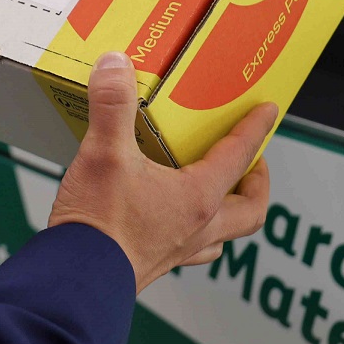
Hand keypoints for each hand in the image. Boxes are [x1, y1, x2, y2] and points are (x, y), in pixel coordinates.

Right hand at [49, 51, 276, 292]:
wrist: (76, 279)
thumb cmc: (98, 222)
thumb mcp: (104, 153)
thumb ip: (112, 105)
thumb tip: (115, 65)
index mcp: (197, 198)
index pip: (239, 157)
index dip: (255, 130)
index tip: (267, 112)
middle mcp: (197, 228)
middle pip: (251, 210)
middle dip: (257, 184)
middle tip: (253, 164)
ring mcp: (178, 251)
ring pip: (224, 236)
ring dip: (231, 214)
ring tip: (221, 194)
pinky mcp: (154, 264)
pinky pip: (191, 251)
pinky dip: (194, 235)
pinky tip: (173, 222)